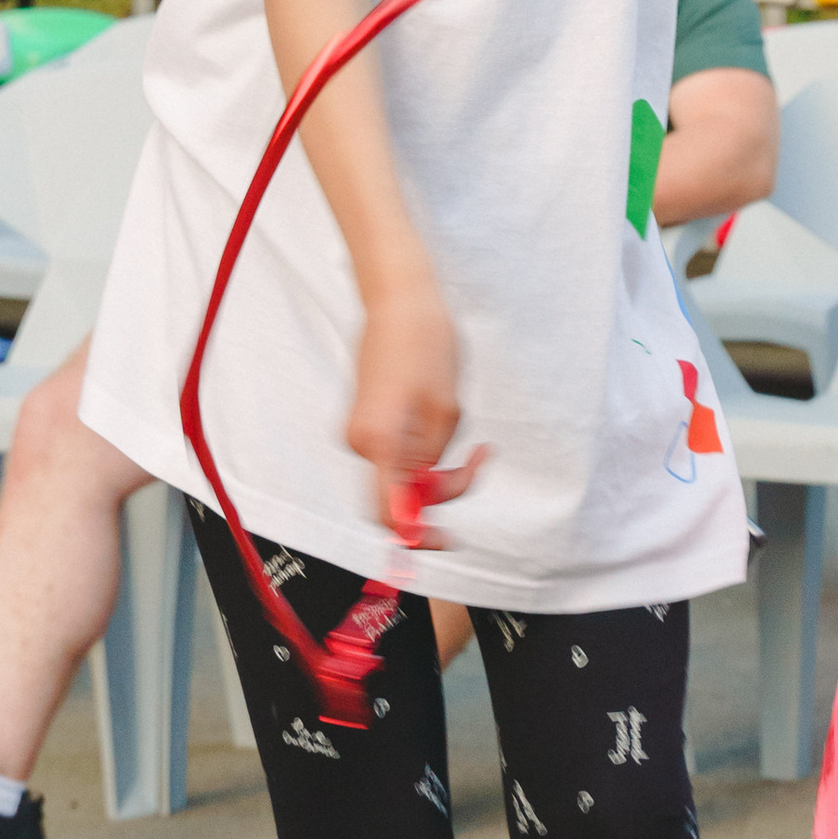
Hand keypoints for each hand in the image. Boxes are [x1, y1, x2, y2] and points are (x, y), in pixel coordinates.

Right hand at [350, 278, 486, 539]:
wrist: (401, 298)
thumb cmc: (426, 343)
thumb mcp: (446, 411)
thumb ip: (433, 465)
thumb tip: (423, 505)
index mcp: (378, 442)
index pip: (390, 514)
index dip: (418, 536)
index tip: (446, 540)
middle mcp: (361, 442)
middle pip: (400, 497)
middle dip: (441, 490)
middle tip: (477, 460)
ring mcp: (362, 432)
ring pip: (402, 474)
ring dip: (437, 465)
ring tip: (463, 426)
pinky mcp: (369, 421)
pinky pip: (397, 453)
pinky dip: (424, 450)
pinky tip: (444, 418)